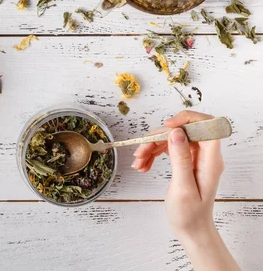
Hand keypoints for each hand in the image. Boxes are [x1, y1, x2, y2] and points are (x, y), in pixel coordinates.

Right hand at [132, 111, 223, 238]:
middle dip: (158, 138)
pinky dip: (153, 154)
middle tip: (140, 152)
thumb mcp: (183, 187)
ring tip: (138, 162)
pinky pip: (168, 149)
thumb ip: (181, 158)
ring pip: (171, 139)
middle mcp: (205, 155)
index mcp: (210, 160)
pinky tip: (143, 165)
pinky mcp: (185, 161)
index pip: (207, 125)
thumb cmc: (189, 214)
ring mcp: (195, 157)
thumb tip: (177, 132)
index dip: (187, 119)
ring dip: (151, 147)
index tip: (167, 126)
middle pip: (181, 132)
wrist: (191, 229)